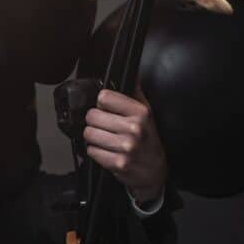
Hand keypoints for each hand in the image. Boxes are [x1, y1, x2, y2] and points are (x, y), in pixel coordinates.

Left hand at [83, 86, 166, 202]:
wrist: (155, 171)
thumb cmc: (148, 140)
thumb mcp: (147, 113)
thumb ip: (135, 92)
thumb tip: (131, 72)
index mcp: (141, 113)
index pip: (104, 97)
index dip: (102, 104)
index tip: (107, 110)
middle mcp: (134, 129)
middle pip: (92, 115)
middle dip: (95, 122)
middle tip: (106, 127)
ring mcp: (126, 147)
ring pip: (89, 133)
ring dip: (93, 137)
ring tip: (106, 139)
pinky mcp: (118, 163)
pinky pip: (91, 151)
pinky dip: (96, 152)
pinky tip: (107, 151)